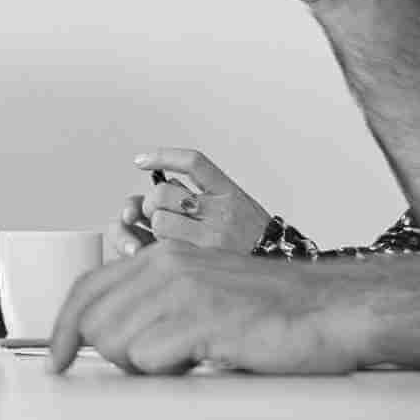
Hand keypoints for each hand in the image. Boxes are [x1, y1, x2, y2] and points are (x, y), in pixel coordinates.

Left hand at [47, 239, 369, 374]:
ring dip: (148, 367)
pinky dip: (172, 373)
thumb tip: (109, 338)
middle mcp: (166, 266)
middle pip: (95, 325)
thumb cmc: (274, 311)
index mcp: (162, 257)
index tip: (55, 361)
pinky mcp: (203, 319)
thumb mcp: (204, 293)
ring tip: (191, 357)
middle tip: (163, 361)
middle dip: (117, 356)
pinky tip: (206, 360)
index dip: (63, 330)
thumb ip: (157, 305)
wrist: (334, 309)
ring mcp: (184, 291)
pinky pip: (151, 361)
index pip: (87, 290)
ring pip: (117, 346)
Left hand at [125, 148, 273, 254]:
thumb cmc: (249, 234)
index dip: (164, 156)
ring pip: (161, 221)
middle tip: (155, 212)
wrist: (278, 263)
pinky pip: (165, 247)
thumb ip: (200, 194)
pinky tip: (162, 247)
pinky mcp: (205, 260)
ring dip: (156, 226)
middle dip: (151, 202)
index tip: (140, 160)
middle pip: (164, 192)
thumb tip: (160, 186)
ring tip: (167, 233)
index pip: (193, 162)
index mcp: (229, 191)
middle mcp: (222, 210)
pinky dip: (157, 246)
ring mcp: (214, 236)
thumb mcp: (233, 204)